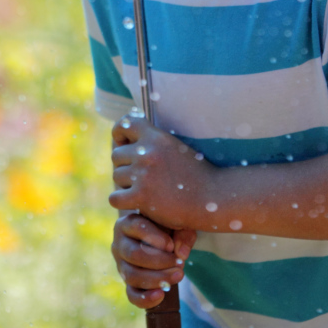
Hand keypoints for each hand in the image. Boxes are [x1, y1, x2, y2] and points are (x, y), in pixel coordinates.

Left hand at [110, 114, 216, 229]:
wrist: (212, 198)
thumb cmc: (195, 174)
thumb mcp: (176, 147)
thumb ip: (155, 142)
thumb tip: (130, 138)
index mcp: (156, 137)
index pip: (125, 123)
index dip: (119, 133)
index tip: (124, 144)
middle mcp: (147, 152)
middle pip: (116, 155)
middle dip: (124, 166)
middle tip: (138, 177)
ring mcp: (143, 174)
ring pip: (116, 176)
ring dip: (125, 185)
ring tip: (142, 190)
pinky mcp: (141, 196)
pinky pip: (115, 198)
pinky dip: (123, 202)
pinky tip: (136, 204)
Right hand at [112, 211, 195, 308]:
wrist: (159, 239)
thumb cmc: (167, 226)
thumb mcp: (176, 222)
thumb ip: (182, 232)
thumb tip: (181, 253)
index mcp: (128, 223)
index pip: (137, 227)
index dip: (155, 238)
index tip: (171, 245)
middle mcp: (119, 243)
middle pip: (134, 254)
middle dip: (159, 261)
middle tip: (180, 263)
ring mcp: (121, 265)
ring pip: (132, 275)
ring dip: (156, 279)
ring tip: (178, 276)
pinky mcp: (127, 283)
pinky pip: (131, 294)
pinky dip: (145, 298)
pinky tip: (161, 295)